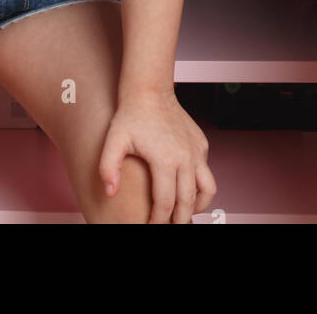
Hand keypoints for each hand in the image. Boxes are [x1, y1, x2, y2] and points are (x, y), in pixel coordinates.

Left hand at [98, 89, 215, 223]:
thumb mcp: (113, 140)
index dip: (158, 221)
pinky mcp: (201, 144)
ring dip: (197, 206)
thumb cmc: (132, 115)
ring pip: (208, 190)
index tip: (151, 226)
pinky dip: (200, 185)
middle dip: (179, 220)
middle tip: (169, 225)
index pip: (165, 204)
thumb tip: (110, 192)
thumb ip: (108, 168)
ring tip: (184, 213)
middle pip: (187, 203)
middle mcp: (185, 157)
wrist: (150, 89)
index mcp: (165, 160)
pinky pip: (206, 171)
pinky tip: (186, 187)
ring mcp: (196, 150)